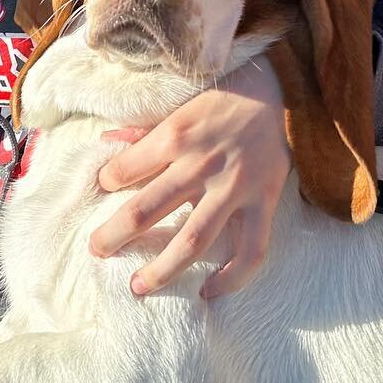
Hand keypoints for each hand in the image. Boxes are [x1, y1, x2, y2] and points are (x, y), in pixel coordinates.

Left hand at [89, 61, 288, 298]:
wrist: (286, 90)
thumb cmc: (226, 95)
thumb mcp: (180, 103)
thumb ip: (144, 129)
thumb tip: (106, 141)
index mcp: (176, 134)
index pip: (124, 169)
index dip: (106, 181)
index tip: (104, 187)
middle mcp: (201, 164)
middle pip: (146, 210)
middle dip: (114, 236)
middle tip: (96, 251)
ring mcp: (234, 187)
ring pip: (192, 240)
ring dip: (161, 269)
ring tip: (138, 287)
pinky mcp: (264, 201)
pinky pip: (251, 250)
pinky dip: (232, 278)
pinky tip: (209, 292)